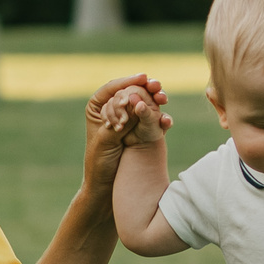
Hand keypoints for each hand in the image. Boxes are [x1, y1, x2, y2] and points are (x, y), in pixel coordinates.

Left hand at [83, 73, 169, 187]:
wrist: (106, 185)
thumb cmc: (99, 163)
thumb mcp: (107, 140)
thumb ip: (122, 122)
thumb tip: (138, 103)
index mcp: (97, 107)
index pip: (113, 88)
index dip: (129, 81)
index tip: (144, 78)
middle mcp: (112, 109)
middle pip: (131, 92)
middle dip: (146, 88)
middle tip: (157, 86)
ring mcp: (127, 118)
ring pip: (143, 103)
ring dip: (155, 99)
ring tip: (164, 99)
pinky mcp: (139, 129)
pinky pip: (150, 118)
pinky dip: (159, 117)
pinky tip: (166, 119)